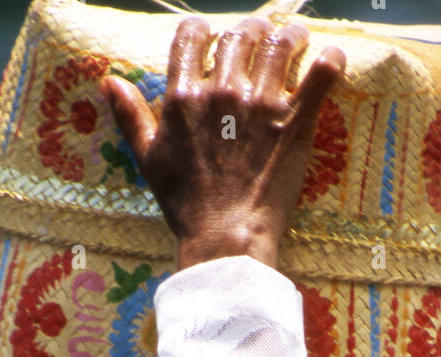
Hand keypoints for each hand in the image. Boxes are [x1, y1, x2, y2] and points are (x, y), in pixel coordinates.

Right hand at [100, 17, 345, 269]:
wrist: (224, 240)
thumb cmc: (186, 206)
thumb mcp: (149, 160)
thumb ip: (131, 116)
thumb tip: (109, 81)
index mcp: (185, 96)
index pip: (192, 35)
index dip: (204, 31)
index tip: (214, 40)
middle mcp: (223, 91)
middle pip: (240, 34)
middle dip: (251, 32)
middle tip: (261, 42)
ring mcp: (262, 104)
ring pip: (280, 42)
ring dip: (290, 36)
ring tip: (295, 40)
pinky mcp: (296, 122)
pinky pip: (321, 75)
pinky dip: (330, 60)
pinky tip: (331, 58)